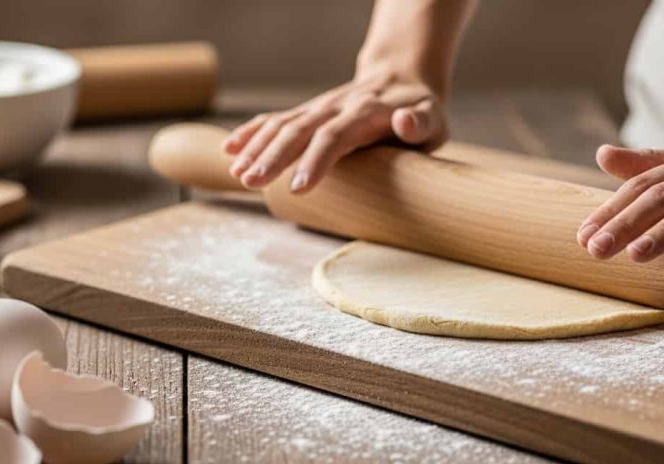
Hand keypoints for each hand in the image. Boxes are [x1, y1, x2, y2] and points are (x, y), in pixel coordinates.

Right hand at [222, 72, 447, 192]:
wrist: (402, 78)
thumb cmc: (422, 111)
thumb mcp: (434, 119)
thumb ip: (421, 123)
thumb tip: (406, 122)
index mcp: (366, 114)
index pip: (336, 136)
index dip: (316, 160)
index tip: (298, 187)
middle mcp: (336, 108)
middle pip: (300, 130)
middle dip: (274, 157)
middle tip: (252, 182)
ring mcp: (318, 109)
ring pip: (282, 125)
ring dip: (257, 148)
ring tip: (238, 174)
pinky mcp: (308, 112)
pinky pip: (275, 120)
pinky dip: (251, 132)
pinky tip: (230, 149)